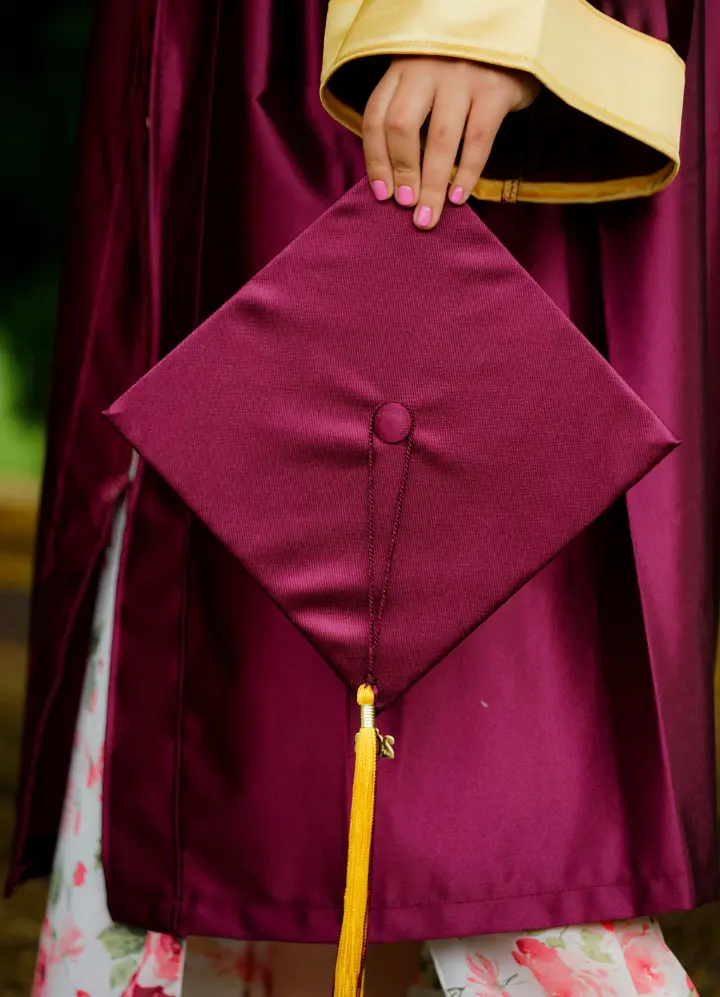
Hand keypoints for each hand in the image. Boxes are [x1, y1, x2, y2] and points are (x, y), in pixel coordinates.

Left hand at [363, 57, 538, 228]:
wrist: (514, 43)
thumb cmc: (463, 75)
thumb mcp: (427, 83)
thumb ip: (410, 116)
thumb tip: (397, 179)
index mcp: (401, 68)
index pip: (376, 117)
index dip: (375, 160)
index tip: (382, 195)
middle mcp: (427, 68)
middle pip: (402, 127)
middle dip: (402, 173)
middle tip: (406, 205)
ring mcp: (462, 76)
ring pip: (440, 139)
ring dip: (432, 185)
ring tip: (428, 216)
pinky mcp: (495, 88)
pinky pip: (477, 140)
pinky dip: (466, 174)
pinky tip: (459, 197)